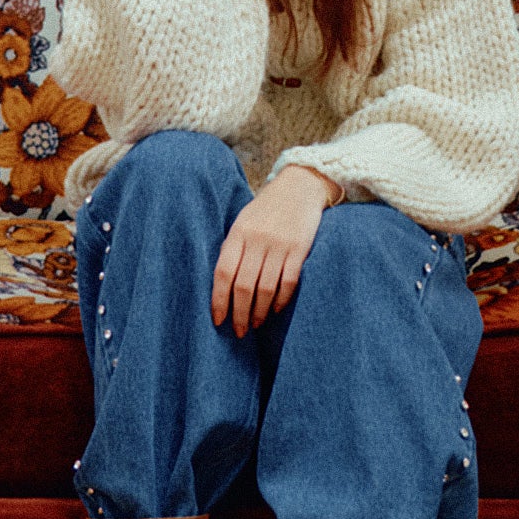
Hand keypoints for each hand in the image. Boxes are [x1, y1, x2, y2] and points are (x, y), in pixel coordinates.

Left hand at [211, 166, 339, 336]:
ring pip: (266, 289)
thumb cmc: (267, 208)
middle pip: (244, 286)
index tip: (218, 320)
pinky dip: (281, 300)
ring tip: (256, 324)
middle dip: (240, 314)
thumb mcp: (243, 221)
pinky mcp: (300, 248)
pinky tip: (276, 310)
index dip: (219, 300)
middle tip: (239, 331)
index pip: (223, 273)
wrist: (300, 186)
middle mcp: (257, 239)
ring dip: (260, 312)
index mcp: (238, 232)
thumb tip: (221, 285)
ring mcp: (279, 244)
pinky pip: (288, 282)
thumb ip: (233, 248)